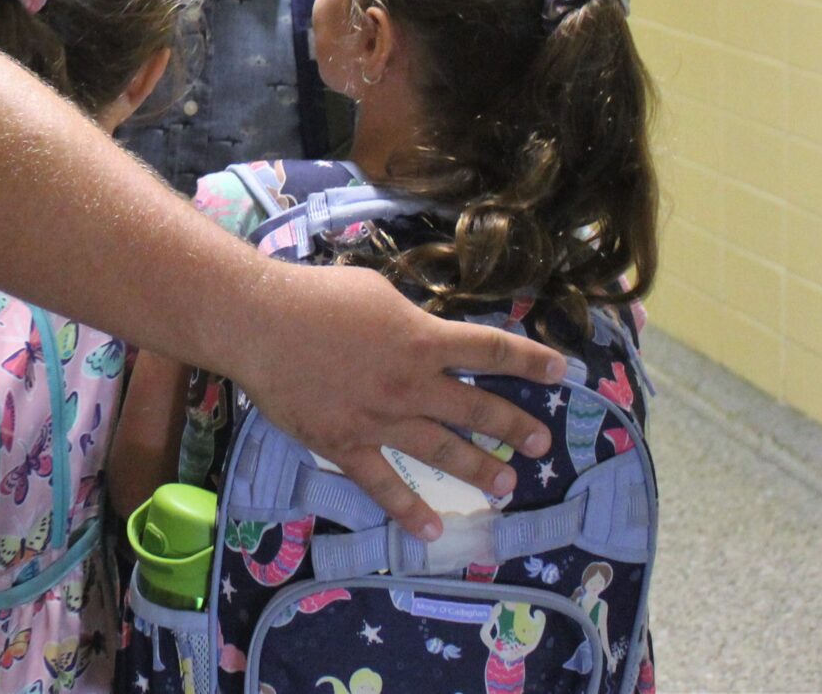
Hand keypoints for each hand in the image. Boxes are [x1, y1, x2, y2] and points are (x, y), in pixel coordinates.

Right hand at [233, 261, 563, 541]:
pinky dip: (408, 510)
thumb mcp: (376, 293)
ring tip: (505, 484)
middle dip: (515, 425)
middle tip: (540, 444)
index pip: (491, 349)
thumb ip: (407, 320)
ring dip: (479, 468)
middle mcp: (413, 384)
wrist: (260, 323)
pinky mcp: (347, 444)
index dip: (530, 360)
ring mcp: (382, 420)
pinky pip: (383, 484)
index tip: (561, 371)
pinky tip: (430, 529)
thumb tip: (424, 335)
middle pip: (477, 407)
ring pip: (442, 450)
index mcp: (422, 339)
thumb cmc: (315, 296)